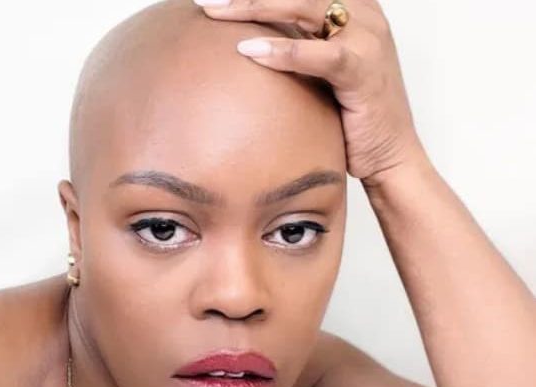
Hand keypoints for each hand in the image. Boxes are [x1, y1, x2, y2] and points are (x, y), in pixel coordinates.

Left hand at [194, 0, 427, 186]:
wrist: (389, 154)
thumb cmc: (349, 113)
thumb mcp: (317, 66)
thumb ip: (292, 43)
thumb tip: (243, 38)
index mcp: (352, 5)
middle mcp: (362, 14)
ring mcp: (367, 40)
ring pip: (306, 6)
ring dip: (256, 6)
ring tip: (215, 11)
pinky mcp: (365, 73)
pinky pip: (323, 55)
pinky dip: (285, 51)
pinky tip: (250, 50)